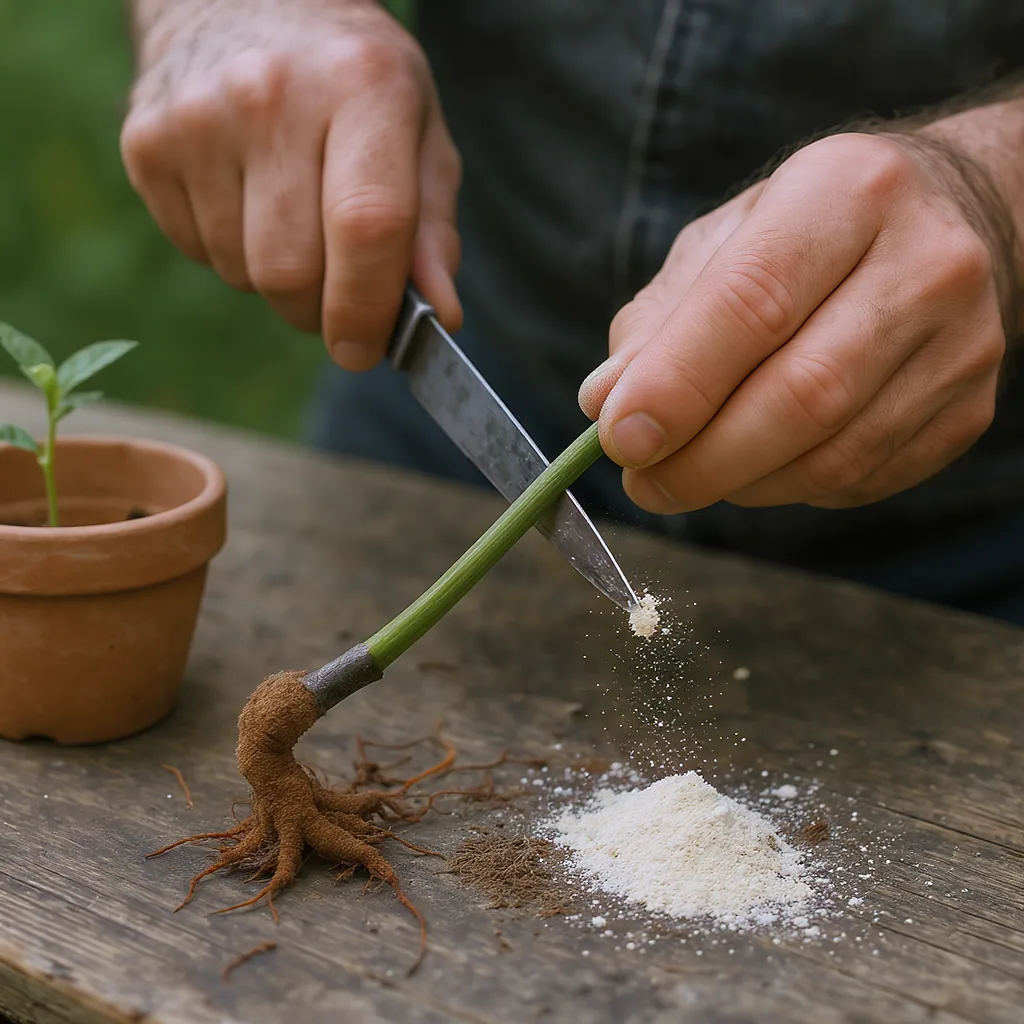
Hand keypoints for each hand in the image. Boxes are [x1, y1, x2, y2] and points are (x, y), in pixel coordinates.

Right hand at [122, 0, 461, 369]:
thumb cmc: (353, 81)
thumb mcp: (419, 133)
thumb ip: (433, 228)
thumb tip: (442, 315)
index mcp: (361, 86)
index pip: (366, 226)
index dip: (366, 309)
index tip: (365, 350)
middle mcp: (271, 95)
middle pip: (290, 270)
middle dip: (319, 309)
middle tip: (337, 294)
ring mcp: (197, 117)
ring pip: (242, 271)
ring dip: (276, 278)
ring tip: (292, 217)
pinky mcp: (146, 142)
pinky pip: (197, 251)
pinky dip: (231, 252)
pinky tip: (247, 198)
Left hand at [580, 131, 1012, 511]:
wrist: (947, 227)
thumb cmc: (805, 237)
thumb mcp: (722, 244)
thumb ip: (659, 321)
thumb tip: (606, 404)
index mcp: (846, 191)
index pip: (752, 301)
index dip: (678, 384)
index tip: (619, 439)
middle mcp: (924, 261)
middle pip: (804, 393)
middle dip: (703, 460)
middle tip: (644, 484)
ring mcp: (962, 342)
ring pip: (834, 454)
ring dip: (742, 484)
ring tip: (692, 475)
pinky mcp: (969, 409)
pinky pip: (862, 479)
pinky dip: (789, 489)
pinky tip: (760, 466)